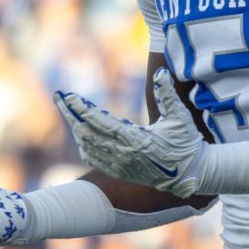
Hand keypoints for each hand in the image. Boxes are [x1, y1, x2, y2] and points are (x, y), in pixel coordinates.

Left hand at [54, 68, 207, 197]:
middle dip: (72, 113)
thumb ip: (168, 95)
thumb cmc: (187, 144)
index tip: (70, 96)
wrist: (190, 175)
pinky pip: (95, 159)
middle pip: (88, 132)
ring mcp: (121, 165)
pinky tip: (80, 134)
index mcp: (136, 140)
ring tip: (67, 110)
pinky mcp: (121, 172)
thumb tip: (161, 72)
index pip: (101, 122)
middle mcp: (124, 154)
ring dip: (75, 127)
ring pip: (88, 145)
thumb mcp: (181, 118)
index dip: (83, 109)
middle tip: (59, 97)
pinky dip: (84, 145)